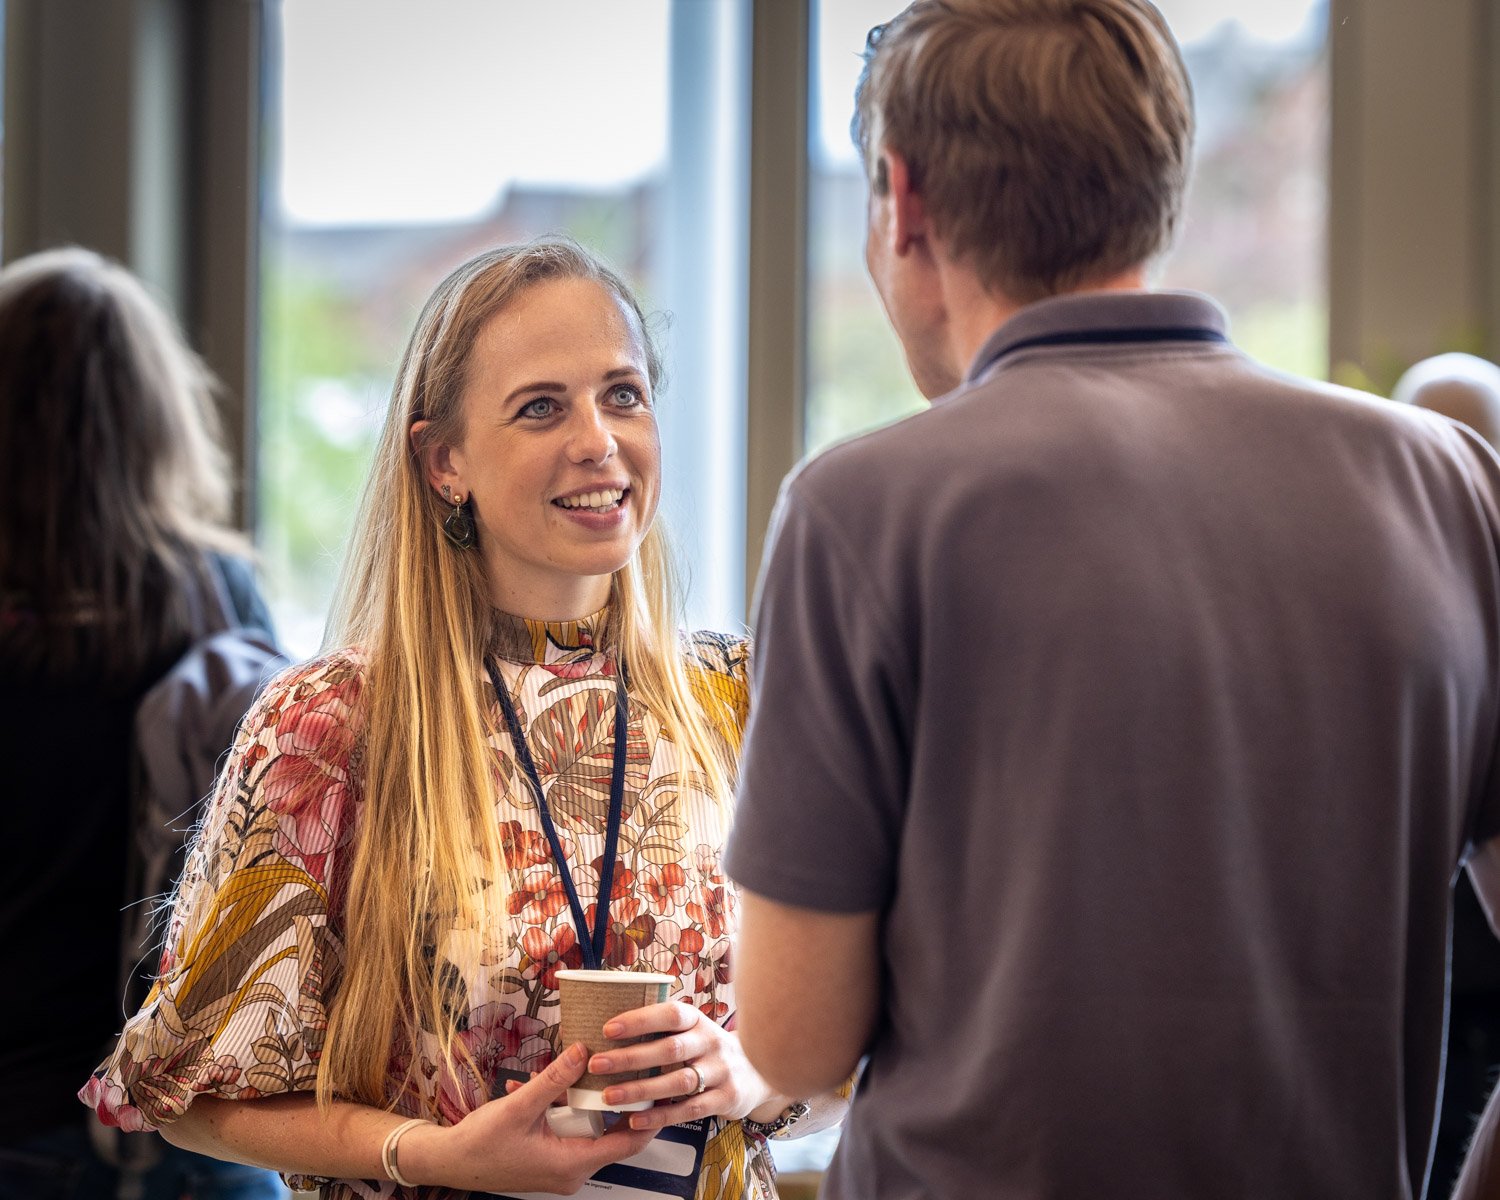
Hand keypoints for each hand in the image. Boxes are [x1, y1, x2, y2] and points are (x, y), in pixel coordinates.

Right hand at [404, 1042, 656, 1193]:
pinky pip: (567, 1131)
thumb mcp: (519, 1107)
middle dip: (617, 1100)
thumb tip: (583, 1050)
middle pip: (612, 1135)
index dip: (648, 1117)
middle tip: (629, 1066)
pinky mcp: (548, 1159)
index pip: (628, 1143)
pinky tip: (541, 1084)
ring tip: (585, 1067)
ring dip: (583, 1101)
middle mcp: (571, 1171)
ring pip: (588, 1129)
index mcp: (571, 1164)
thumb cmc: (480, 1144)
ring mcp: (559, 1167)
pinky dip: (560, 1109)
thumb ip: (554, 1079)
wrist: (448, 1162)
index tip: (660, 1088)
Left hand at [586, 1001, 780, 1131]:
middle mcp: (711, 1042)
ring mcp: (721, 1071)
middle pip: (670, 1049)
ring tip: (609, 1095)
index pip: (670, 1014)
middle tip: (598, 1064)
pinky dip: (660, 1116)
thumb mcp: (693, 1030)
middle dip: (631, 1057)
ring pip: (678, 1081)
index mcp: (698, 1021)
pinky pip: (689, 1109)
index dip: (640, 1020)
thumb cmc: (708, 1049)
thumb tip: (611, 1028)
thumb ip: (663, 1029)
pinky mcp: (725, 1098)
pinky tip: (635, 1120)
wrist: (756, 1072)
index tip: (608, 1029)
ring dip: (641, 1089)